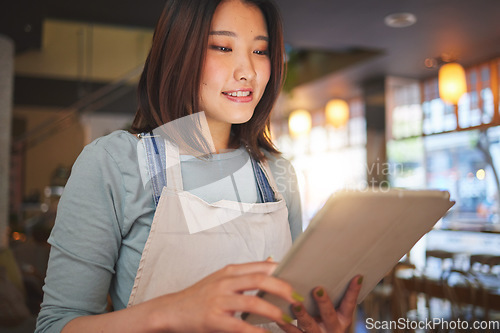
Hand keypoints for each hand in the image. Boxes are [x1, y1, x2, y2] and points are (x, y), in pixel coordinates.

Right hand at [147, 261, 298, 332]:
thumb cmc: (200, 295)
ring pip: (252, 302)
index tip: (300, 279)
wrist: (171, 310)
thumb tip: (273, 263)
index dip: (283, 271)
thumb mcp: (222, 278)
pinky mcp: (213, 318)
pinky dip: (255, 331)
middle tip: (298, 299)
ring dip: (273, 311)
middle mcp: (225, 281)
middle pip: (260, 279)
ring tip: (287, 318)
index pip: (261, 266)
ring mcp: (218, 299)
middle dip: (283, 288)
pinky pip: (238, 326)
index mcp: (230, 271)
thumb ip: (246, 273)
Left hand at [278, 275, 362, 332]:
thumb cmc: (322, 321)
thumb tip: (318, 266)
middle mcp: (332, 327)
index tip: (357, 276)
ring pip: (310, 325)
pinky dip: (285, 324)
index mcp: (342, 318)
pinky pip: (294, 332)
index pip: (349, 303)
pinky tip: (280, 316)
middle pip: (329, 314)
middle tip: (318, 289)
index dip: (353, 291)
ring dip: (303, 314)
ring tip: (296, 304)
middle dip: (324, 302)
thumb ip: (328, 292)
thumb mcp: (331, 310)